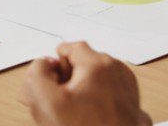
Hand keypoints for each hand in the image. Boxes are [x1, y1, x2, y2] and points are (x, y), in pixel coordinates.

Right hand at [18, 42, 149, 125]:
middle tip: (57, 103)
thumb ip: (37, 74)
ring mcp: (126, 87)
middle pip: (83, 63)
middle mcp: (117, 71)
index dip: (54, 67)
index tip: (49, 83)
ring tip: (71, 116)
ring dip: (80, 92)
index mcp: (99, 65)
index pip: (70, 48)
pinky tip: (85, 119)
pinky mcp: (130, 103)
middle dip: (66, 80)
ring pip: (95, 80)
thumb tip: (42, 64)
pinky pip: (108, 93)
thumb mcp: (46, 102)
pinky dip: (95, 102)